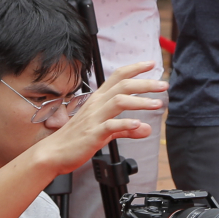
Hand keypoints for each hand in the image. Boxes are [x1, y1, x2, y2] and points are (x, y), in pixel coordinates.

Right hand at [36, 61, 162, 174]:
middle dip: (145, 83)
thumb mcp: (105, 132)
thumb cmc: (77, 139)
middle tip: (163, 84)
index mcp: (98, 100)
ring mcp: (94, 118)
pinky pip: (110, 126)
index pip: (118, 77)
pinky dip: (126, 124)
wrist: (54, 153)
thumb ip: (126, 129)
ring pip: (119, 101)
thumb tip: (146, 129)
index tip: (152, 64)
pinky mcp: (93, 134)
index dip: (135, 68)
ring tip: (158, 104)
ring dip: (140, 101)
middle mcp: (97, 105)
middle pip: (123, 86)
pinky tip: (139, 125)